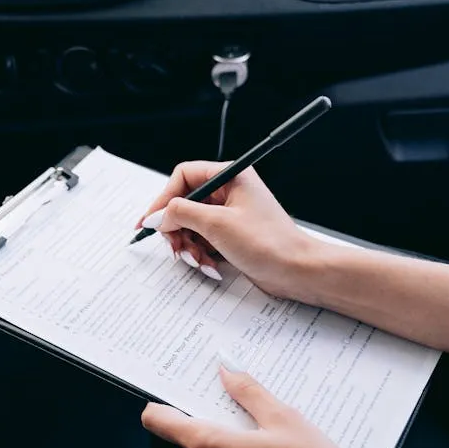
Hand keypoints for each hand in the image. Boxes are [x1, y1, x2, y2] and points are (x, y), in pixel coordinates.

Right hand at [136, 162, 321, 298]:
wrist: (297, 271)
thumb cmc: (268, 243)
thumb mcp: (216, 224)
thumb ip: (179, 215)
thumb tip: (155, 216)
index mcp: (229, 176)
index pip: (183, 177)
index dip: (163, 199)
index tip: (151, 222)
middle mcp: (229, 192)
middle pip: (183, 204)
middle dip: (176, 229)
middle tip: (176, 247)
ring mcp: (229, 214)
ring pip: (190, 225)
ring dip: (188, 246)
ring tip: (197, 260)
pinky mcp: (231, 234)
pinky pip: (202, 240)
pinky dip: (200, 254)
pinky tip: (210, 266)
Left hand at [141, 365, 368, 447]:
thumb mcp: (285, 419)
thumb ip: (249, 391)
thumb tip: (226, 369)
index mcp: (208, 446)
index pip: (157, 420)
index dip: (162, 402)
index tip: (179, 391)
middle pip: (189, 436)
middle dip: (213, 422)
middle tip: (247, 414)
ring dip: (228, 447)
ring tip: (267, 442)